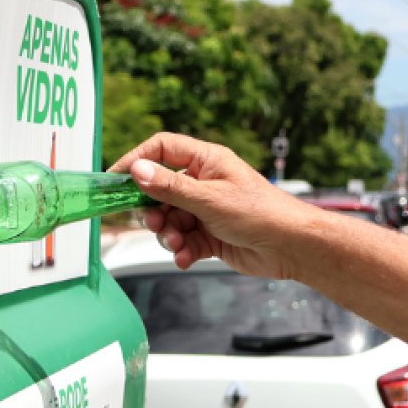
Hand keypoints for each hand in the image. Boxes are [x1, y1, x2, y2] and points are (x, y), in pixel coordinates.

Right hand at [109, 132, 318, 279]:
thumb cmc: (261, 213)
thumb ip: (170, 187)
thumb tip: (137, 171)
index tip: (116, 179)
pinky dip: (181, 250)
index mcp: (206, 161)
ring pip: (168, 219)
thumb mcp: (209, 199)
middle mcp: (203, 182)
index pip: (162, 149)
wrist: (291, 246)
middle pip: (159, 190)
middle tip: (151, 222)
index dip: (137, 160)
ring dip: (167, 234)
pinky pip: (182, 240)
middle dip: (152, 210)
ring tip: (177, 244)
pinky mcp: (209, 234)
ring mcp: (205, 209)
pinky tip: (186, 257)